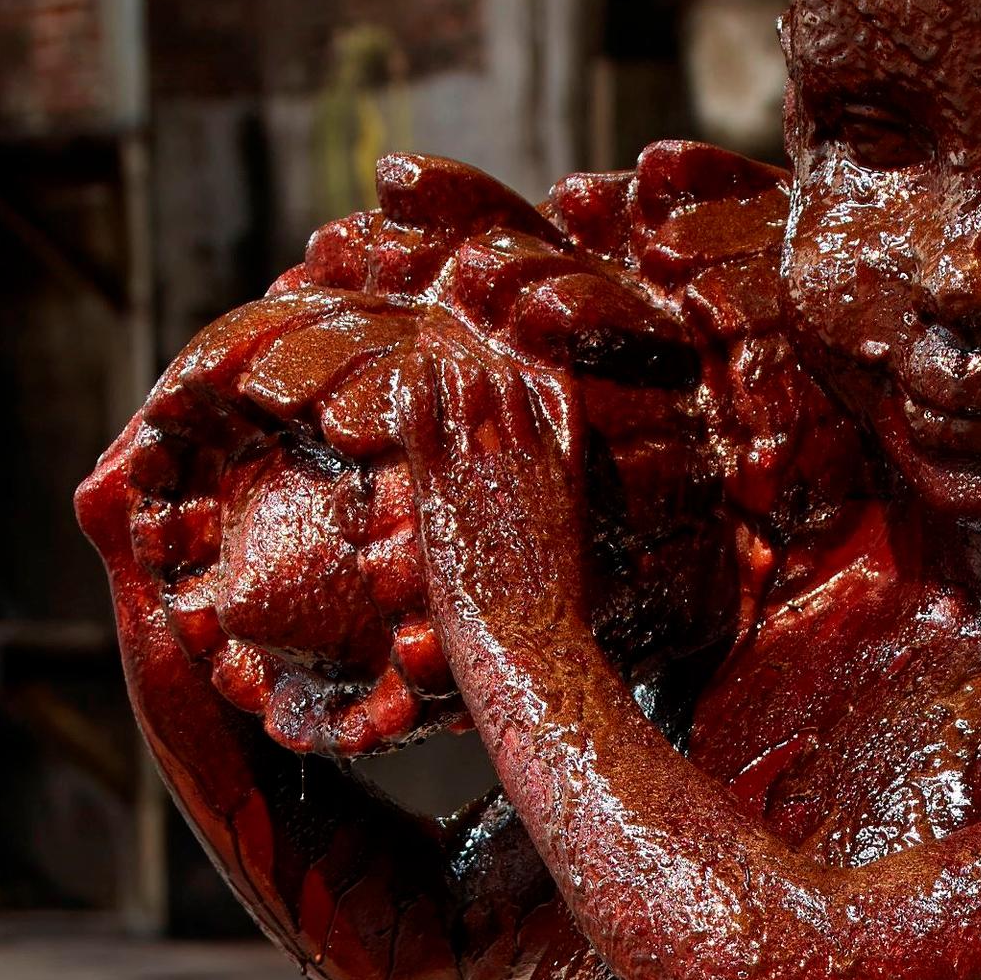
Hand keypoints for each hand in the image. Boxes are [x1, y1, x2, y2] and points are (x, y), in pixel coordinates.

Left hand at [403, 333, 594, 704]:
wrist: (533, 648)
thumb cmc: (553, 629)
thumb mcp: (576, 566)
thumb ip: (562, 527)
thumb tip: (554, 534)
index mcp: (566, 477)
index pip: (556, 396)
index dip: (528, 367)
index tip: (508, 353)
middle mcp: (528, 463)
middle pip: (504, 381)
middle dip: (477, 353)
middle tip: (452, 331)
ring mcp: (485, 473)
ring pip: (464, 387)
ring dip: (445, 359)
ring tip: (426, 337)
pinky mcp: (443, 492)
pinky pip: (423, 421)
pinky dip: (414, 389)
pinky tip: (404, 372)